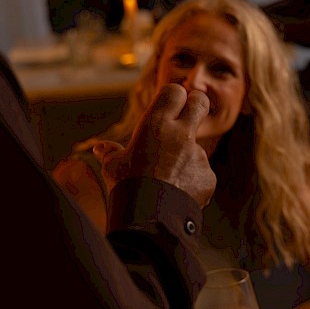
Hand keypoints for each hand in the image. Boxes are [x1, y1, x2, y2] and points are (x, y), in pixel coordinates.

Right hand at [94, 84, 215, 206]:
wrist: (150, 217)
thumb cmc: (128, 187)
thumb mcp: (114, 167)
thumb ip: (110, 153)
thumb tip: (100, 148)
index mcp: (156, 124)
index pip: (175, 90)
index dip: (174, 97)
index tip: (170, 106)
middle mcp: (181, 134)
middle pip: (200, 102)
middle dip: (196, 105)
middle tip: (187, 117)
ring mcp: (198, 155)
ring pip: (197, 147)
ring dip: (186, 158)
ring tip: (166, 181)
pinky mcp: (209, 176)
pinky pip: (201, 173)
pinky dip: (192, 182)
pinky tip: (177, 194)